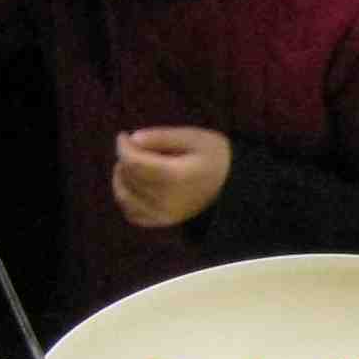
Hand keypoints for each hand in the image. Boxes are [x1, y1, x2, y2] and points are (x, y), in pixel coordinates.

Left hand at [111, 126, 231, 229]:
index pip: (133, 162)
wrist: (236, 188)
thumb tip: (134, 138)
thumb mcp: (195, 138)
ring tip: (134, 166)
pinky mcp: (163, 222)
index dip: (123, 146)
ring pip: (124, 196)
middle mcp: (165, 199)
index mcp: (175, 176)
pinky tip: (136, 187)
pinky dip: (127, 200)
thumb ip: (163, 137)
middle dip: (125, 159)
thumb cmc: (217, 158)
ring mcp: (163, 214)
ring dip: (122, 178)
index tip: (124, 136)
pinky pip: (132, 214)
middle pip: (128, 177)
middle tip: (136, 148)